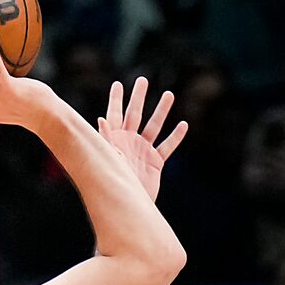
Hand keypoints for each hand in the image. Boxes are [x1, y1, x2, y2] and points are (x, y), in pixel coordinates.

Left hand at [96, 77, 186, 201]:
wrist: (129, 205)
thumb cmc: (115, 183)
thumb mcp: (110, 159)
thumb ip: (106, 140)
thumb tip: (101, 119)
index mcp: (115, 139)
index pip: (115, 114)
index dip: (116, 100)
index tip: (119, 85)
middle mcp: (129, 141)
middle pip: (135, 114)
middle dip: (139, 97)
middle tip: (143, 80)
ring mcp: (143, 150)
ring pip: (154, 126)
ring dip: (161, 111)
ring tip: (169, 94)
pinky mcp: (155, 162)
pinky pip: (167, 146)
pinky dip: (175, 137)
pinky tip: (183, 125)